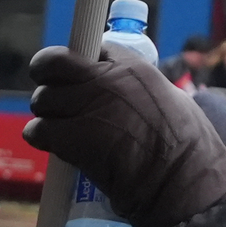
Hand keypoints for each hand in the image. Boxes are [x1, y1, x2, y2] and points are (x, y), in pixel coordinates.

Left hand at [25, 47, 225, 226]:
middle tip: (54, 97)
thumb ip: (143, 91)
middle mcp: (105, 80)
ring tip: (59, 128)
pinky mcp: (70, 137)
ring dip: (47, 114)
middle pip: (54, 63)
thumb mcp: (172, 100)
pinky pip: (37, 130)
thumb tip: (130, 97)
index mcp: (133, 68)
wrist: (179, 179)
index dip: (83, 63)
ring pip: (42, 99)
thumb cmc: (188, 147)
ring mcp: (86, 106)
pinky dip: (41, 138)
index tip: (83, 77)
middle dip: (49, 78)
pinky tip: (54, 145)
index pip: (92, 47)